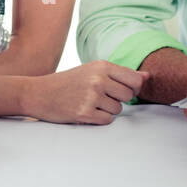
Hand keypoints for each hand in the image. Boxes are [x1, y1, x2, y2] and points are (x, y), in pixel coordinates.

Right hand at [23, 60, 148, 123]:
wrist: (38, 93)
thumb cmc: (67, 82)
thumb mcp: (91, 71)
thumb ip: (120, 74)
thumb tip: (148, 77)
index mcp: (101, 66)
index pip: (135, 80)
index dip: (131, 88)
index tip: (118, 89)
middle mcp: (98, 79)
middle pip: (128, 96)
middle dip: (118, 100)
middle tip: (99, 97)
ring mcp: (91, 97)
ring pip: (118, 109)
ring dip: (107, 110)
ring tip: (89, 103)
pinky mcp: (84, 113)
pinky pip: (107, 120)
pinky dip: (99, 119)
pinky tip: (85, 111)